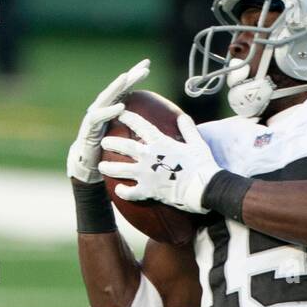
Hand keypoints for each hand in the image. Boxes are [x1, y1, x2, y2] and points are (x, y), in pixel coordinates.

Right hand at [66, 58, 150, 183]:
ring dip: (117, 87)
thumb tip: (161, 130)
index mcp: (111, 109)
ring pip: (106, 97)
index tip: (148, 67)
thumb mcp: (126, 139)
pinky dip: (109, 111)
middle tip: (144, 67)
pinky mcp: (88, 128)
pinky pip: (98, 117)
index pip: (125, 89)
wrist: (87, 165)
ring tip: (127, 77)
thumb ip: (136, 129)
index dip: (134, 77)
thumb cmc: (108, 152)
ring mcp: (94, 116)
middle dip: (130, 76)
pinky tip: (120, 107)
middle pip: (117, 89)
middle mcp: (102, 109)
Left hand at [99, 112, 220, 213]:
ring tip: (101, 167)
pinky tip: (118, 191)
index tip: (119, 113)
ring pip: (120, 170)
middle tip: (103, 142)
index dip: (128, 117)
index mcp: (160, 142)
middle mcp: (149, 156)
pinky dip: (123, 192)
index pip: (140, 125)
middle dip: (111, 143)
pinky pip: (130, 193)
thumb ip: (187, 128)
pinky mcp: (148, 191)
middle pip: (123, 146)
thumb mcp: (197, 142)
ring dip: (109, 168)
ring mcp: (146, 174)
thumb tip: (182, 117)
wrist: (205, 188)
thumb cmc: (203, 165)